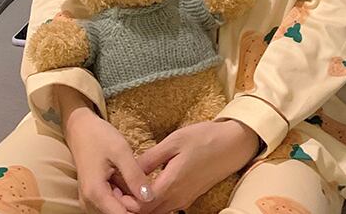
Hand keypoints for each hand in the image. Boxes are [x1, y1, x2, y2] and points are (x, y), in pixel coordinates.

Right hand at [57, 87, 155, 213]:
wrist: (81, 128)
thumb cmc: (99, 136)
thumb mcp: (120, 151)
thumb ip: (134, 175)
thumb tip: (149, 198)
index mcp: (95, 193)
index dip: (139, 206)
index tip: (149, 191)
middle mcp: (89, 202)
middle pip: (120, 213)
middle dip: (135, 201)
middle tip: (144, 180)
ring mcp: (90, 200)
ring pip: (117, 209)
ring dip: (130, 198)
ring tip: (137, 177)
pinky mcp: (94, 196)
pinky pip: (112, 202)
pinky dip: (124, 194)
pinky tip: (130, 178)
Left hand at [116, 120, 259, 213]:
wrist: (232, 145)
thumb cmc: (204, 138)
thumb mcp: (175, 140)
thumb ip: (151, 158)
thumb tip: (129, 169)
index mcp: (171, 184)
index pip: (141, 206)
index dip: (125, 202)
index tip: (113, 188)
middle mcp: (177, 198)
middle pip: (147, 213)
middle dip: (130, 205)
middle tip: (116, 189)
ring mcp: (184, 199)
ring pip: (157, 212)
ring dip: (141, 205)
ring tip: (127, 188)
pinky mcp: (189, 196)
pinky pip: (166, 207)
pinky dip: (153, 203)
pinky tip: (146, 188)